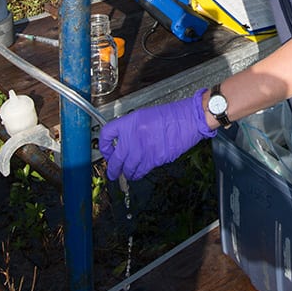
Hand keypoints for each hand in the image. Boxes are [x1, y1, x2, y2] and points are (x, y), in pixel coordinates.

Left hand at [98, 88, 214, 180]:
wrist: (188, 120)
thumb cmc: (170, 116)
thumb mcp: (145, 116)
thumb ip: (131, 129)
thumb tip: (122, 144)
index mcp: (129, 122)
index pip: (106, 134)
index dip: (103, 146)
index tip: (106, 152)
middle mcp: (133, 136)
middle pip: (115, 158)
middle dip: (113, 169)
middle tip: (113, 173)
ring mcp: (143, 149)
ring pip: (128, 168)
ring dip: (127, 173)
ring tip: (128, 174)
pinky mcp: (154, 158)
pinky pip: (141, 170)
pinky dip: (138, 173)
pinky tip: (138, 173)